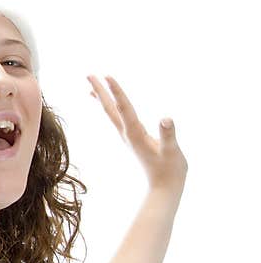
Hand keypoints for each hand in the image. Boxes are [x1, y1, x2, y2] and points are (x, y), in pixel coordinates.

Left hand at [87, 75, 187, 195]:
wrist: (164, 188)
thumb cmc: (170, 170)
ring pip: (111, 113)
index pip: (124, 107)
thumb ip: (168, 136)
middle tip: (89, 74)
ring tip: (91, 86)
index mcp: (135, 133)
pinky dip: (111, 108)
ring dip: (102, 98)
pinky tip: (110, 106)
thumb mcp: (172, 151)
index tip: (107, 76)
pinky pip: (118, 118)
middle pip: (110, 108)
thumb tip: (166, 119)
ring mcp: (128, 136)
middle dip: (100, 91)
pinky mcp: (133, 139)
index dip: (116, 91)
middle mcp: (127, 133)